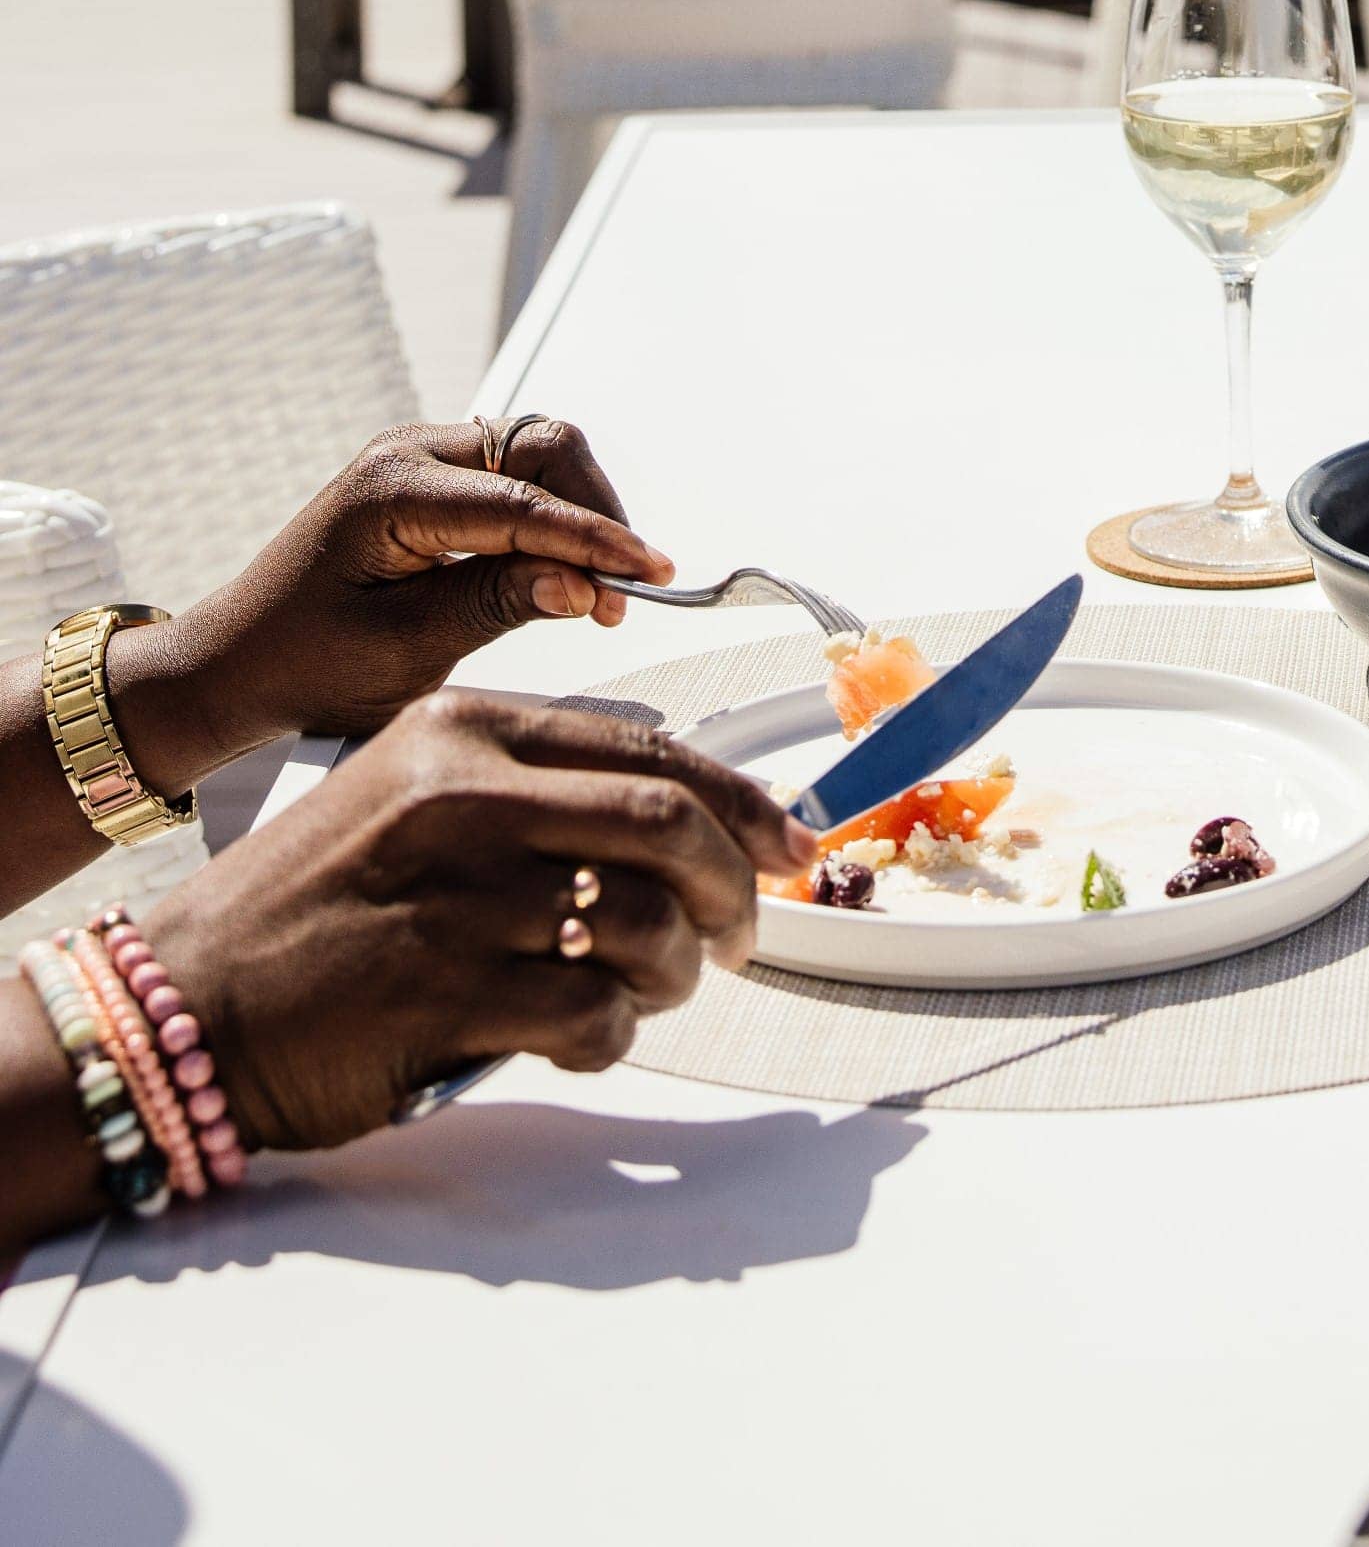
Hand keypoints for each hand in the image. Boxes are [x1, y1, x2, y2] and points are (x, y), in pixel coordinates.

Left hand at [119, 419, 672, 787]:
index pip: (522, 502)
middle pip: (544, 447)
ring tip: (599, 589)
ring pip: (541, 453)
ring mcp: (423, 459)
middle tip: (623, 589)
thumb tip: (583, 587)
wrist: (236, 664)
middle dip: (596, 513)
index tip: (650, 573)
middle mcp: (408, 454)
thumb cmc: (301, 664)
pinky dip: (556, 516)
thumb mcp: (402, 651)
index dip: (596, 540)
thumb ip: (496, 607)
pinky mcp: (437, 479)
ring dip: (582, 513)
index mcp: (390, 491)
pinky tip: (565, 569)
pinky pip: (520, 475)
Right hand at [141, 693, 816, 1149]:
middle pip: (669, 822)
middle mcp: (463, 793)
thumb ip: (541, 791)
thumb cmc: (319, 905)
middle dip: (733, 888)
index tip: (791, 847)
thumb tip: (695, 817)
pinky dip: (614, 1036)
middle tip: (740, 936)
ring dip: (675, 970)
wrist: (179, 1002)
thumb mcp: (418, 795)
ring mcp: (453, 891)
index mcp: (466, 727)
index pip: (654, 749)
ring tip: (653, 990)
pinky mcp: (441, 990)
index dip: (744, 804)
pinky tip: (585, 1039)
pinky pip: (593, 1015)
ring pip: (643, 921)